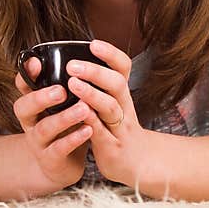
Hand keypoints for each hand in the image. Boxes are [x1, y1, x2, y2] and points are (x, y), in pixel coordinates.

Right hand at [13, 56, 92, 189]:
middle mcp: (30, 121)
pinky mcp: (50, 159)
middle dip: (40, 97)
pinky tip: (88, 130)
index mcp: (33, 103)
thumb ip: (69, 85)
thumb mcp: (63, 104)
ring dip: (63, 118)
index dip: (27, 74)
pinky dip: (73, 139)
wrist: (63, 165)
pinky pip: (58, 149)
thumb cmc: (66, 127)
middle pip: (23, 107)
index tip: (38, 62)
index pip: (23, 85)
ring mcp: (38, 141)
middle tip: (61, 90)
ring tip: (83, 108)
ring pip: (43, 128)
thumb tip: (86, 55)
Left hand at [66, 39, 142, 183]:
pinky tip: (79, 113)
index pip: (123, 68)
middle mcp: (124, 107)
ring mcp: (120, 128)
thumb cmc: (116, 128)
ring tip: (73, 84)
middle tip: (72, 65)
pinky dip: (91, 122)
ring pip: (111, 107)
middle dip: (96, 72)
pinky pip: (102, 133)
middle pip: (117, 84)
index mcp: (120, 93)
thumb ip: (95, 84)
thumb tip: (71, 60)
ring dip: (92, 94)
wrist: (137, 163)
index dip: (111, 54)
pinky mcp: (112, 148)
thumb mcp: (109, 103)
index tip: (93, 44)